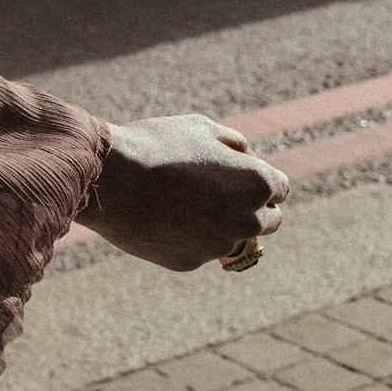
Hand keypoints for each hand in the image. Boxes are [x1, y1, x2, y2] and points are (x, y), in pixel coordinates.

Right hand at [80, 113, 289, 272]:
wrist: (111, 180)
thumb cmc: (156, 146)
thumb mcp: (201, 128)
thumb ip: (234, 144)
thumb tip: (247, 157)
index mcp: (258, 183)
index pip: (280, 189)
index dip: (260, 178)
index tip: (238, 173)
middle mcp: (247, 219)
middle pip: (268, 221)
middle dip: (252, 208)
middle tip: (221, 193)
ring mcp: (219, 245)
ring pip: (232, 237)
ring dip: (219, 223)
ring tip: (181, 201)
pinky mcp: (191, 262)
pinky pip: (199, 250)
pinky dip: (188, 236)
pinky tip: (161, 217)